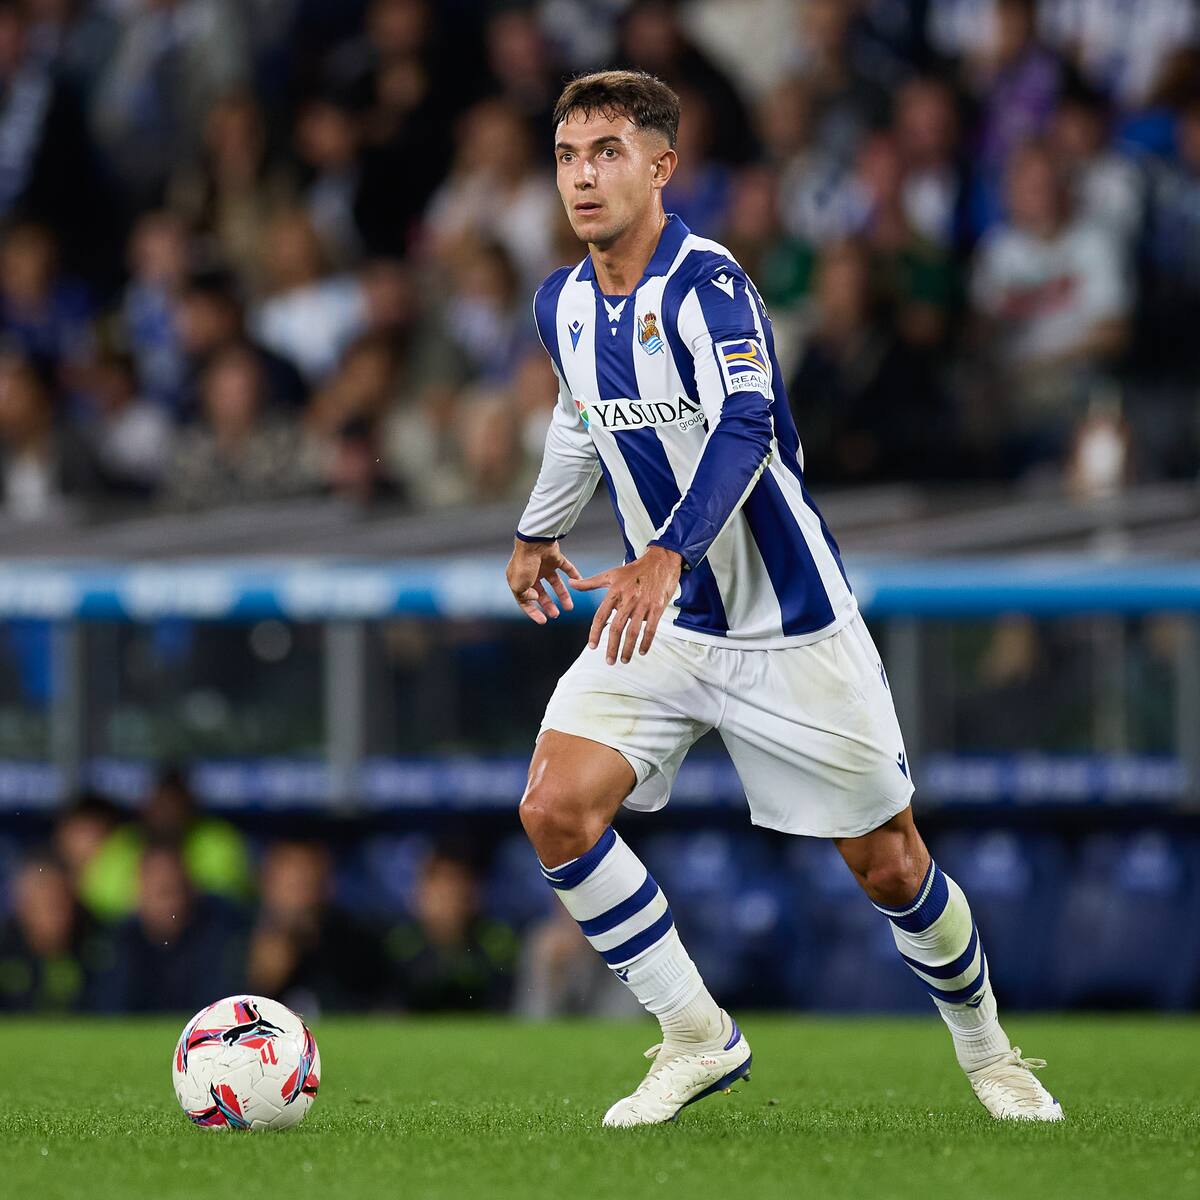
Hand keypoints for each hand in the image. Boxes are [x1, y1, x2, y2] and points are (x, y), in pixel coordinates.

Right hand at [506, 538, 581, 623]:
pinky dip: (574, 575)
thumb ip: (525, 596)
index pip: (525, 600)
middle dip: (548, 605)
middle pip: (541, 593)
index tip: (543, 621)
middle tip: (556, 615)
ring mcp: (544, 565)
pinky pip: (567, 568)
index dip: (533, 612)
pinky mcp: (555, 558)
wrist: (535, 542)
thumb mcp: (518, 585)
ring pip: (555, 583)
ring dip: (562, 595)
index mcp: (519, 580)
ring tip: (569, 607)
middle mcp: (531, 573)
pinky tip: (579, 583)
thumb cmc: (524, 564)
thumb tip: (536, 599)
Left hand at [572, 545, 682, 664]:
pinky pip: (651, 629)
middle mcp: (628, 599)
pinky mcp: (657, 608)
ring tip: (624, 660)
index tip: (592, 646)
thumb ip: (590, 582)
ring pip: (633, 631)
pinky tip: (641, 651)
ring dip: (628, 649)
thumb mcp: (611, 574)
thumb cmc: (634, 570)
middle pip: (617, 628)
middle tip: (609, 661)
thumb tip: (572, 583)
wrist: (660, 561)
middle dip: (612, 647)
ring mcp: (643, 605)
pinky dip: (646, 642)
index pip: (601, 616)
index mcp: (615, 592)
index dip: (595, 632)